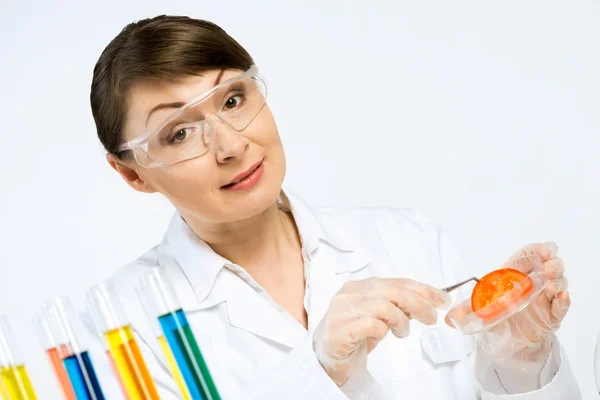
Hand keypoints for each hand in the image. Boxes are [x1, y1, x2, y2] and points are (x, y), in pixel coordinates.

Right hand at [313, 278, 449, 387]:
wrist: (328, 358)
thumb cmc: (355, 335)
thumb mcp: (380, 317)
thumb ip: (397, 305)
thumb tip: (427, 300)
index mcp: (360, 286)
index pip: (397, 282)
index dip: (422, 289)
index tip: (441, 299)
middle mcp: (350, 294)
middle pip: (393, 291)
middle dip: (419, 304)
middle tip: (431, 318)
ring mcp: (342, 311)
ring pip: (383, 306)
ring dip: (401, 321)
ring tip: (402, 332)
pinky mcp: (338, 330)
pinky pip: (369, 325)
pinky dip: (382, 330)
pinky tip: (382, 336)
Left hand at [447, 242, 569, 364]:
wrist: (508, 341)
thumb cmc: (498, 316)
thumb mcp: (479, 311)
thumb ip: (464, 311)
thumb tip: (448, 316)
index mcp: (515, 275)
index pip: (529, 256)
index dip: (537, 250)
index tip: (543, 250)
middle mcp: (533, 283)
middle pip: (548, 265)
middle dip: (552, 262)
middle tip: (549, 266)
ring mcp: (544, 298)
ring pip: (558, 283)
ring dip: (558, 281)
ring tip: (553, 284)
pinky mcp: (551, 315)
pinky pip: (561, 306)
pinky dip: (564, 301)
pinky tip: (563, 297)